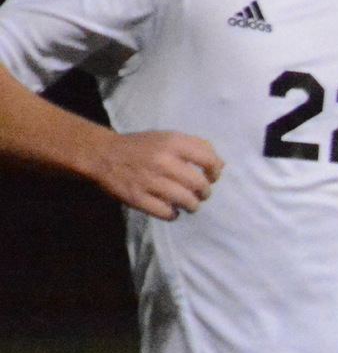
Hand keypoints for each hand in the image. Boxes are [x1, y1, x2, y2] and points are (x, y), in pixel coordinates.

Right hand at [90, 130, 221, 218]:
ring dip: (192, 205)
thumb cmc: (142, 146)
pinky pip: (167, 213)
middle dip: (205, 192)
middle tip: (200, 194)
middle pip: (200, 185)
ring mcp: (149, 181)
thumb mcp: (168, 137)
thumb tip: (220, 165)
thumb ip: (196, 146)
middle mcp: (163, 161)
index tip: (212, 177)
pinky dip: (173, 214)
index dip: (215, 172)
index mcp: (173, 143)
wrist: (102, 154)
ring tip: (189, 204)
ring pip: (186, 201)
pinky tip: (171, 210)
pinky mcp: (137, 198)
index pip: (209, 160)